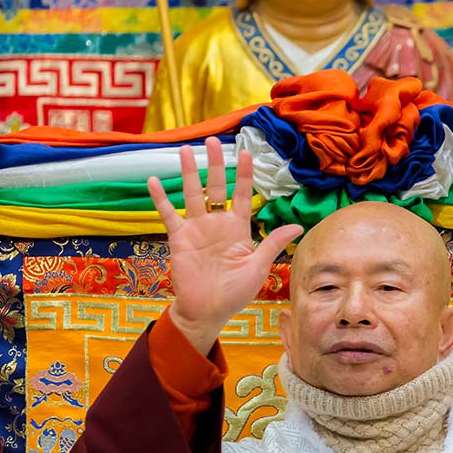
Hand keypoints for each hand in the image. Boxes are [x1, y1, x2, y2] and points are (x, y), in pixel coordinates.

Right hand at [148, 137, 302, 355]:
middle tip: (212, 141)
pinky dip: (161, 198)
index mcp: (238, 229)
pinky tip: (154, 180)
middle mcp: (217, 223)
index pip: (242, 195)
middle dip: (216, 164)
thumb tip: (298, 226)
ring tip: (186, 150)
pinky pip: (169, 214)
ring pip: (192, 193)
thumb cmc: (235, 293)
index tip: (245, 152)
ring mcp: (196, 228)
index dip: (244, 174)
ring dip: (188, 172)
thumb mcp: (258, 267)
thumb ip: (272, 243)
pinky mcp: (179, 238)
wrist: (207, 311)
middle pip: (216, 187)